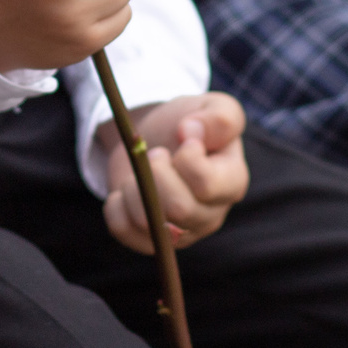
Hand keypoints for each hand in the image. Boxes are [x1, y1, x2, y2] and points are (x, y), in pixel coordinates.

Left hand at [97, 91, 249, 253]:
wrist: (155, 138)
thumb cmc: (189, 123)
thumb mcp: (212, 107)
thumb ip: (220, 116)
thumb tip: (191, 131)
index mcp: (232, 183)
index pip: (207, 185)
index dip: (186, 159)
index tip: (182, 137)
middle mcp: (211, 215)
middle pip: (179, 210)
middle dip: (157, 173)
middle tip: (155, 153)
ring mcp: (181, 233)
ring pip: (149, 223)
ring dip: (134, 187)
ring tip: (141, 170)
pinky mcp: (150, 240)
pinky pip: (124, 232)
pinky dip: (116, 206)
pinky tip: (127, 189)